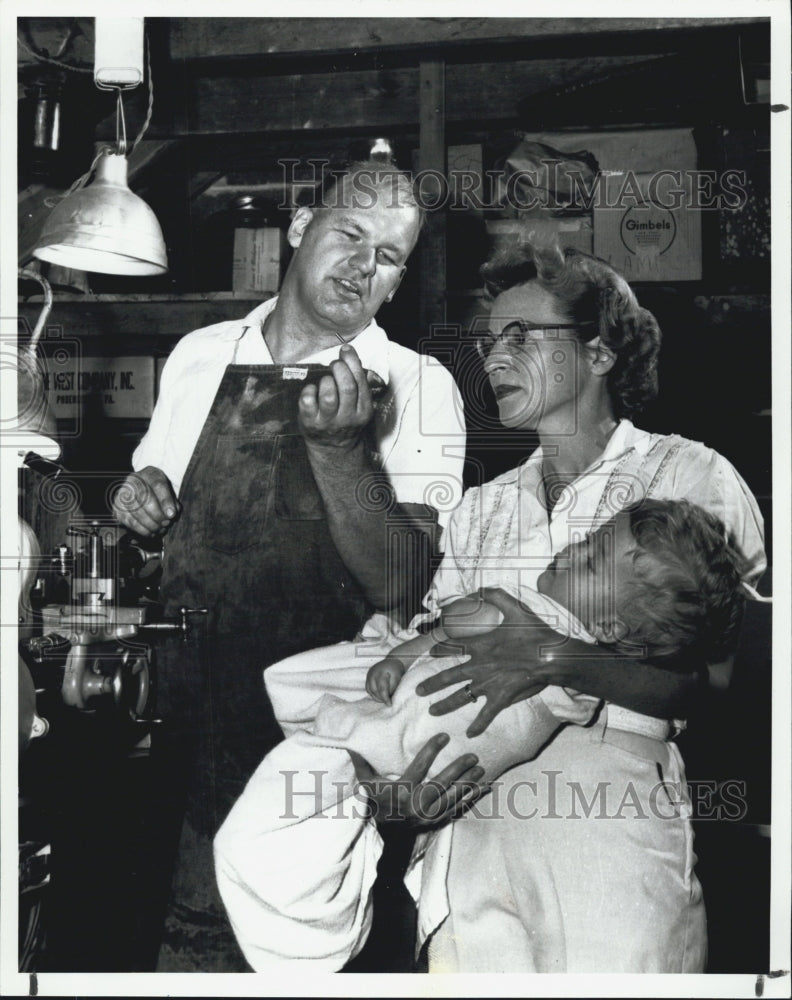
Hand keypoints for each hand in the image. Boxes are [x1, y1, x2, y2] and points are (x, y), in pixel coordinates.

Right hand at [112, 465, 179, 537]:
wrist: (140, 491)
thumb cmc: (157, 493)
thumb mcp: (168, 492)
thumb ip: (172, 501)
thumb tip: (171, 514)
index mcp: (149, 474)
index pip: (158, 485)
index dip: (165, 501)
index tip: (172, 514)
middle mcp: (133, 481)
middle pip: (145, 497)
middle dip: (157, 514)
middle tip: (166, 523)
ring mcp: (123, 493)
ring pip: (136, 511)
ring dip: (150, 524)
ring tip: (160, 529)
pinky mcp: (117, 507)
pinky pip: (129, 521)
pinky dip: (142, 530)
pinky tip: (151, 532)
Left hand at [298, 345, 373, 449]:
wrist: (333, 448)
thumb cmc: (345, 418)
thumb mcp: (359, 405)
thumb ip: (359, 382)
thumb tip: (351, 354)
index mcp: (364, 410)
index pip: (360, 382)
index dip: (352, 361)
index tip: (345, 350)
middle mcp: (348, 417)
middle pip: (346, 387)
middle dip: (339, 368)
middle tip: (334, 365)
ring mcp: (328, 421)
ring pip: (328, 394)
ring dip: (326, 381)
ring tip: (325, 381)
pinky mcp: (310, 423)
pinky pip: (308, 400)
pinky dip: (309, 390)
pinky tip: (312, 391)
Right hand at [349, 733, 485, 828]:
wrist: (385, 837)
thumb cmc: (377, 804)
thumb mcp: (367, 784)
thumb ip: (362, 764)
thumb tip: (353, 743)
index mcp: (400, 793)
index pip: (419, 768)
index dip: (432, 750)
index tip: (444, 736)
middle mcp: (416, 806)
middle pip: (441, 784)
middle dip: (458, 769)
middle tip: (473, 755)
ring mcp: (428, 816)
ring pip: (452, 798)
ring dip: (468, 784)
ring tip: (481, 769)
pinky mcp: (437, 822)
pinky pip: (457, 810)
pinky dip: (471, 799)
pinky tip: (483, 789)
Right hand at [366, 655, 404, 704]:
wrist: (393, 661)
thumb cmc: (397, 670)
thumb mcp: (398, 679)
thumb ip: (392, 689)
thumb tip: (388, 699)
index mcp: (381, 672)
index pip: (382, 689)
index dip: (385, 698)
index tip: (390, 704)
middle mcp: (373, 673)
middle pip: (374, 690)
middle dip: (381, 698)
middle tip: (387, 703)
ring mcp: (369, 674)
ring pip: (370, 690)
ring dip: (376, 697)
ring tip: (383, 700)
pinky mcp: (368, 676)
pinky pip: (368, 688)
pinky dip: (373, 693)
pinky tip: (379, 696)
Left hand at [415, 587, 571, 736]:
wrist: (551, 656)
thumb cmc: (535, 633)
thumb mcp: (514, 607)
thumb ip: (494, 595)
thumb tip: (479, 589)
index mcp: (480, 645)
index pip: (452, 647)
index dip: (439, 649)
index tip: (429, 652)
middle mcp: (479, 666)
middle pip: (448, 677)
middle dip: (431, 684)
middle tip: (417, 691)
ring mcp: (488, 684)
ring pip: (460, 697)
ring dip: (445, 705)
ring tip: (432, 712)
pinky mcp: (501, 698)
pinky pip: (486, 714)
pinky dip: (478, 725)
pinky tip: (470, 734)